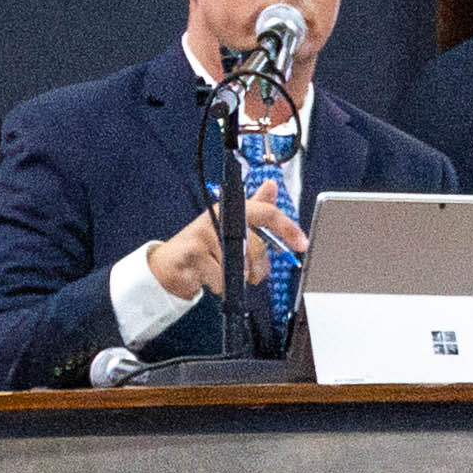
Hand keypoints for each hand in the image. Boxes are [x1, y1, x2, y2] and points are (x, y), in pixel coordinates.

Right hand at [138, 193, 292, 308]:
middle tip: (251, 274)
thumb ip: (254, 210)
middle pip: (255, 246)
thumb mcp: (230, 226)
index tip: (302, 243)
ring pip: (238, 267)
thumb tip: (271, 186)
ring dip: (234, 279)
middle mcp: (215, 218)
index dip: (287, 227)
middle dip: (257, 267)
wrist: (169, 264)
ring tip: (220, 273)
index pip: (265, 213)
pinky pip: (219, 279)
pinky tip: (206, 278)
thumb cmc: (203, 246)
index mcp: (230, 210)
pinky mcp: (190, 255)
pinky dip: (217, 286)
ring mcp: (201, 236)